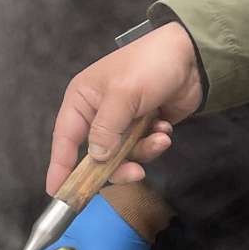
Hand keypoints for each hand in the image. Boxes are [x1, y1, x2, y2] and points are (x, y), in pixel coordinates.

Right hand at [47, 21, 203, 192]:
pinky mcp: (144, 127)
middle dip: (116, 166)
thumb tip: (95, 159)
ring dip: (144, 150)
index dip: (60, 167)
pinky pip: (143, 148)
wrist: (192, 56)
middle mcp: (98, 114)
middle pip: (96, 155)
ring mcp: (123, 122)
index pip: (64, 139)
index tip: (56, 192)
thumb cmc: (148, 66)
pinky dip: (155, 141)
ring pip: (123, 155)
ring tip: (161, 137)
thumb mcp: (123, 95)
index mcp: (82, 100)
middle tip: (135, 173)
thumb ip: (105, 129)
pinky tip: (165, 127)